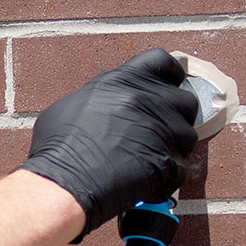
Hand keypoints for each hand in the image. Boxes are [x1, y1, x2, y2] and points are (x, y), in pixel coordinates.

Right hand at [20, 49, 198, 239]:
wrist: (63, 183)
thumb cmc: (57, 148)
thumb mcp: (69, 106)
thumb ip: (98, 95)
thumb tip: (108, 98)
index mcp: (121, 81)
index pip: (161, 61)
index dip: (170, 75)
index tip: (171, 85)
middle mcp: (145, 100)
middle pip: (185, 100)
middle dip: (177, 117)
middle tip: (162, 132)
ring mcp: (159, 130)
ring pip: (188, 136)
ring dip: (174, 149)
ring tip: (153, 160)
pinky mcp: (166, 161)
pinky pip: (181, 169)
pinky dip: (168, 179)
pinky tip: (149, 184)